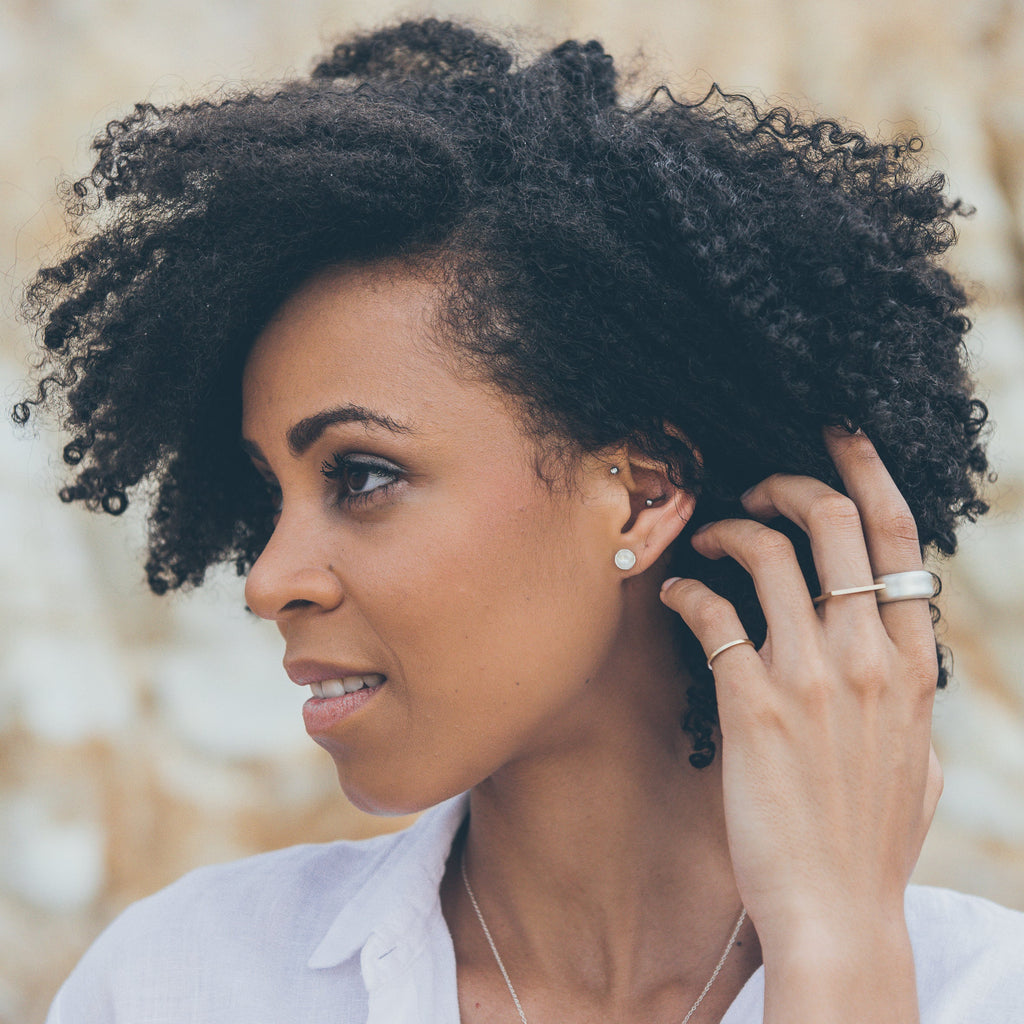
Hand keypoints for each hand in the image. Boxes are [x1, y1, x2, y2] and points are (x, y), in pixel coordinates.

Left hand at [660, 427, 942, 1020]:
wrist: (837, 912)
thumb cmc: (873, 842)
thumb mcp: (921, 766)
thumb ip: (912, 708)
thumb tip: (905, 673)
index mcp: (912, 665)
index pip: (899, 541)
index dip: (868, 474)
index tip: (840, 437)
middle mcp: (868, 656)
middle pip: (835, 522)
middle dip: (791, 482)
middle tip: (755, 484)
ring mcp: (811, 677)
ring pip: (769, 553)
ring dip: (729, 529)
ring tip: (707, 540)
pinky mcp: (752, 705)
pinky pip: (714, 616)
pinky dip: (688, 592)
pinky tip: (674, 596)